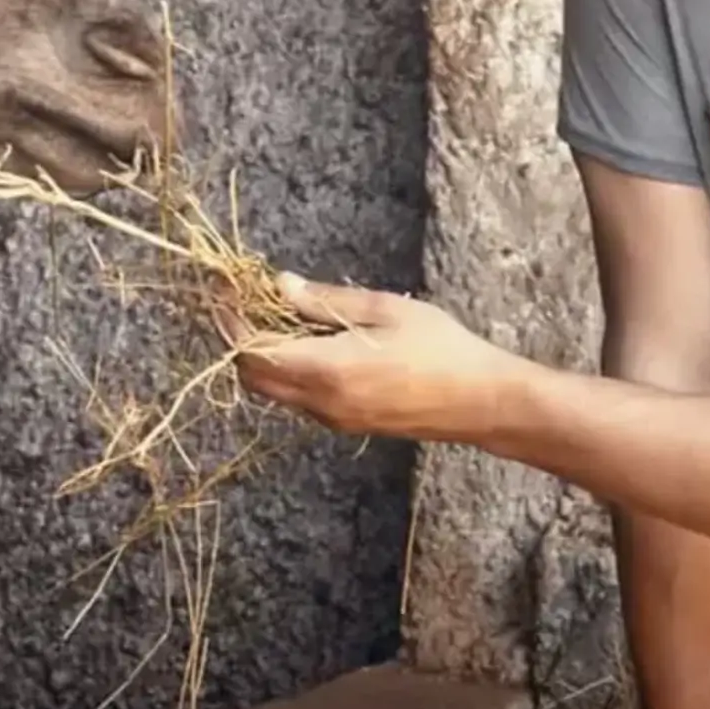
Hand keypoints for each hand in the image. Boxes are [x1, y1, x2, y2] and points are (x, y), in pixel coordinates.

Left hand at [233, 274, 529, 442]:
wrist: (481, 402)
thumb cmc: (440, 348)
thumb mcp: (383, 310)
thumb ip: (325, 301)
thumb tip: (280, 285)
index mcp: (325, 371)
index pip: (250, 350)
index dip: (231, 319)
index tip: (228, 288)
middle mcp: (320, 402)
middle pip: (251, 376)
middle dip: (239, 338)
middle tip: (246, 299)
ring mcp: (332, 419)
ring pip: (273, 391)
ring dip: (263, 355)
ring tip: (277, 314)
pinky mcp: (346, 424)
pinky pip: (297, 399)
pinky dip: (287, 370)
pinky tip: (307, 340)